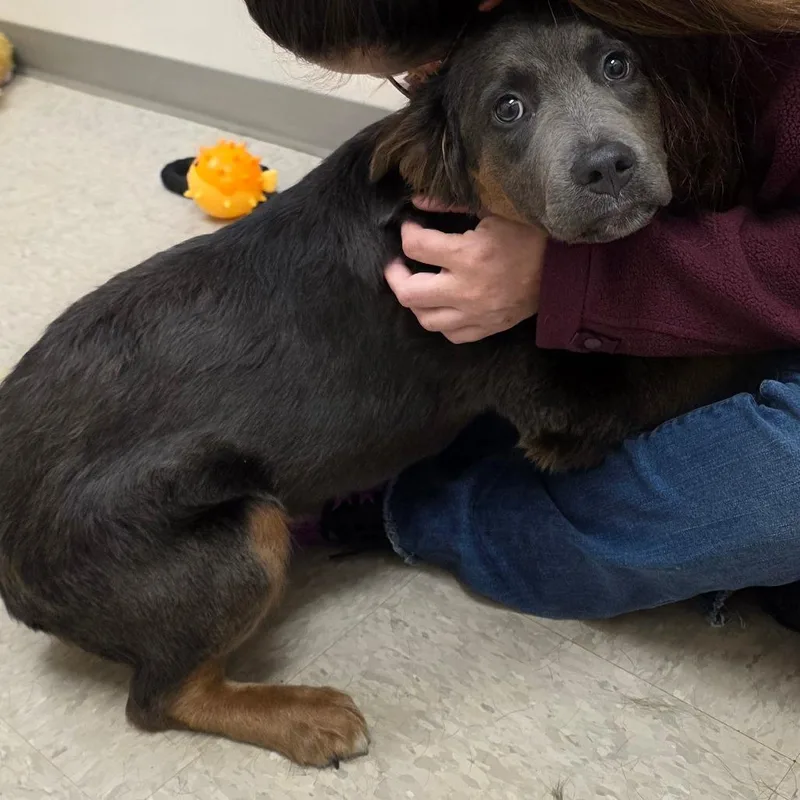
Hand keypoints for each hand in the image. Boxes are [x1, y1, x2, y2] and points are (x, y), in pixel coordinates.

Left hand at [385, 198, 547, 342]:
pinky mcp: (488, 328)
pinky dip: (440, 322)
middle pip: (410, 293)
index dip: (407, 232)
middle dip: (395, 275)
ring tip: (416, 284)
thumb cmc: (533, 234)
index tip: (412, 226)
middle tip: (397, 263)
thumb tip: (418, 201)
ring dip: (415, 302)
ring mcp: (476, 314)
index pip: (416, 247)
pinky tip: (441, 306)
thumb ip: (452, 205)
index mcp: (469, 254)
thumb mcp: (494, 210)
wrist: (566, 269)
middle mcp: (467, 290)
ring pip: (426, 319)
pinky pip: (452, 335)